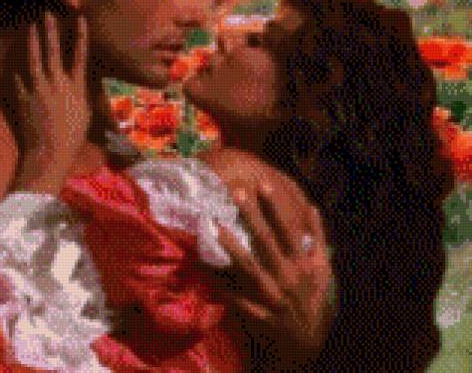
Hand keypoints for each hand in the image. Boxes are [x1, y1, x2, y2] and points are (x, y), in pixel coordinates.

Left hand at [11, 12, 90, 192]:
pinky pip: (19, 80)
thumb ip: (82, 95)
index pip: (80, 56)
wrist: (50, 153)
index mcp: (76, 87)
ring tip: (30, 27)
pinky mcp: (23, 97)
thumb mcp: (85, 114)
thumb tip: (80, 84)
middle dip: (50, 31)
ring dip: (32, 42)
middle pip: (54, 52)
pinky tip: (14, 63)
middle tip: (47, 14)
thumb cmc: (72, 138)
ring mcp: (38, 88)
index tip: (80, 19)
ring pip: (34, 60)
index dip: (80, 36)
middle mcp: (57, 83)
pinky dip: (18, 72)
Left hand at [214, 186, 332, 370]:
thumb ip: (318, 238)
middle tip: (235, 192)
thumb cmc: (313, 300)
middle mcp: (288, 278)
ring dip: (232, 246)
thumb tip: (311, 207)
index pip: (288, 230)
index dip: (275, 207)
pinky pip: (235, 296)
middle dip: (252, 217)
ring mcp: (272, 296)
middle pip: (267, 243)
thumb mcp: (323, 270)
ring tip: (215, 226)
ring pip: (249, 267)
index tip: (262, 184)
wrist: (307, 343)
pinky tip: (204, 268)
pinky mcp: (258, 313)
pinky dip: (221, 284)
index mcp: (303, 265)